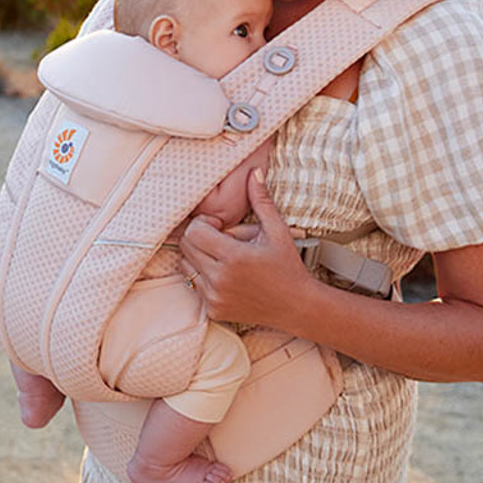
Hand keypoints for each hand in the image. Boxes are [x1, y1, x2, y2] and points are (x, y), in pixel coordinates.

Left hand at [179, 170, 316, 327]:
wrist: (296, 305)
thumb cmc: (287, 266)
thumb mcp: (277, 231)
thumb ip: (261, 201)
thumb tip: (254, 172)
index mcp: (233, 257)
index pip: (194, 231)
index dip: (204, 223)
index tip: (220, 226)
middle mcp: (220, 279)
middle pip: (186, 246)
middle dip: (199, 237)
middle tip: (221, 239)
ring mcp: (215, 297)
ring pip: (185, 266)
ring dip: (198, 257)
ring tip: (223, 257)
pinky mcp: (214, 310)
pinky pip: (194, 285)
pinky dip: (203, 277)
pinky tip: (226, 275)